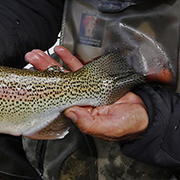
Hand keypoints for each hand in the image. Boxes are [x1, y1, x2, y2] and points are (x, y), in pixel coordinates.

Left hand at [24, 46, 149, 141]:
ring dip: (53, 62)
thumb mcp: (109, 128)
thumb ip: (88, 123)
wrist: (147, 115)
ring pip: (66, 74)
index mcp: (80, 113)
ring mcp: (88, 90)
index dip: (45, 86)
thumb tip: (69, 112)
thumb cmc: (130, 125)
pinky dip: (71, 59)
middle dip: (44, 69)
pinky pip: (81, 69)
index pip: (57, 98)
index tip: (33, 76)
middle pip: (57, 83)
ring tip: (39, 53)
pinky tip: (61, 51)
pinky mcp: (97, 81)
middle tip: (31, 57)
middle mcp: (80, 101)